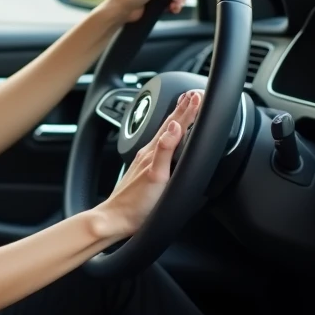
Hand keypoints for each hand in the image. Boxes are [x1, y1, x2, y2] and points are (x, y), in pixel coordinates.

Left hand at [97, 89, 202, 239]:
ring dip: (177, 119)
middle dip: (183, 108)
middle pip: (169, 125)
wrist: (115, 219)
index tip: (199, 95)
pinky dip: (169, 136)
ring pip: (164, 134)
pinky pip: (160, 146)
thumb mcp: (156, 177)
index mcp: (154, 151)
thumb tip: (175, 127)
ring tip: (184, 108)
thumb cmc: (136, 204)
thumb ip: (165, 150)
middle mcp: (149, 152)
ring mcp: (146, 160)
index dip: (188, 110)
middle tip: (194, 94)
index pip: (175, 124)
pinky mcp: (145, 170)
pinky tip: (169, 138)